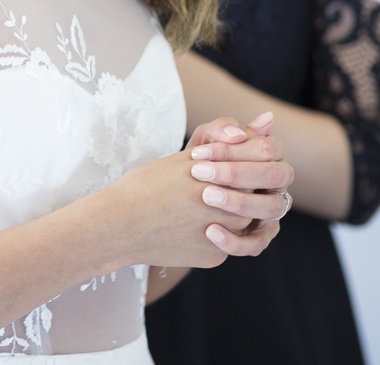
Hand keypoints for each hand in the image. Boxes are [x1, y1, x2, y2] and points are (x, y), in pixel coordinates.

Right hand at [99, 149, 256, 269]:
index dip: (239, 167)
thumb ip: (224, 146)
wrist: (117, 226)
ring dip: (230, 212)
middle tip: (211, 190)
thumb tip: (262, 122)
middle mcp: (227, 208)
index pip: (250, 169)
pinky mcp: (213, 257)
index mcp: (220, 178)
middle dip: (237, 191)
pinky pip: (227, 243)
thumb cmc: (144, 186)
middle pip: (251, 195)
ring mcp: (223, 236)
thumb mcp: (183, 159)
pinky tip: (190, 226)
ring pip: (242, 221)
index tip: (222, 170)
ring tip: (201, 206)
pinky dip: (216, 234)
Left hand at [186, 114, 294, 255]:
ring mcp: (274, 208)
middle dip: (236, 173)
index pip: (267, 147)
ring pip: (272, 208)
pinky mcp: (262, 234)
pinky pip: (258, 242)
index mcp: (272, 153)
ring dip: (239, 202)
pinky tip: (209, 231)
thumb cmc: (199, 160)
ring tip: (205, 197)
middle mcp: (279, 180)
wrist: (180, 194)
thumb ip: (221, 128)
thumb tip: (243, 129)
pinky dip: (235, 240)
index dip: (233, 150)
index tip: (197, 154)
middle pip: (274, 175)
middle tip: (199, 173)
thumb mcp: (205, 140)